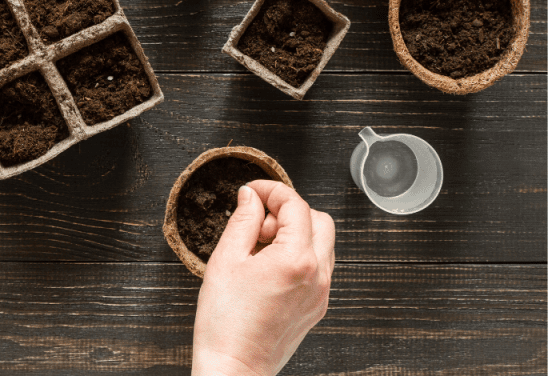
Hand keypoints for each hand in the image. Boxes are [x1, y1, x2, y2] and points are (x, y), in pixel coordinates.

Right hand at [192, 180, 334, 375]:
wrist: (234, 367)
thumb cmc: (225, 320)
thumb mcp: (226, 260)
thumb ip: (243, 221)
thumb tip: (251, 196)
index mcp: (295, 259)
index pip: (295, 205)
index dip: (271, 190)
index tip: (252, 192)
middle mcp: (317, 274)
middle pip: (319, 219)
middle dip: (288, 210)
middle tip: (257, 221)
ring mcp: (321, 293)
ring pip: (323, 243)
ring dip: (296, 233)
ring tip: (260, 247)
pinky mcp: (317, 307)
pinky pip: (318, 267)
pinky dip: (299, 255)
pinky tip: (269, 267)